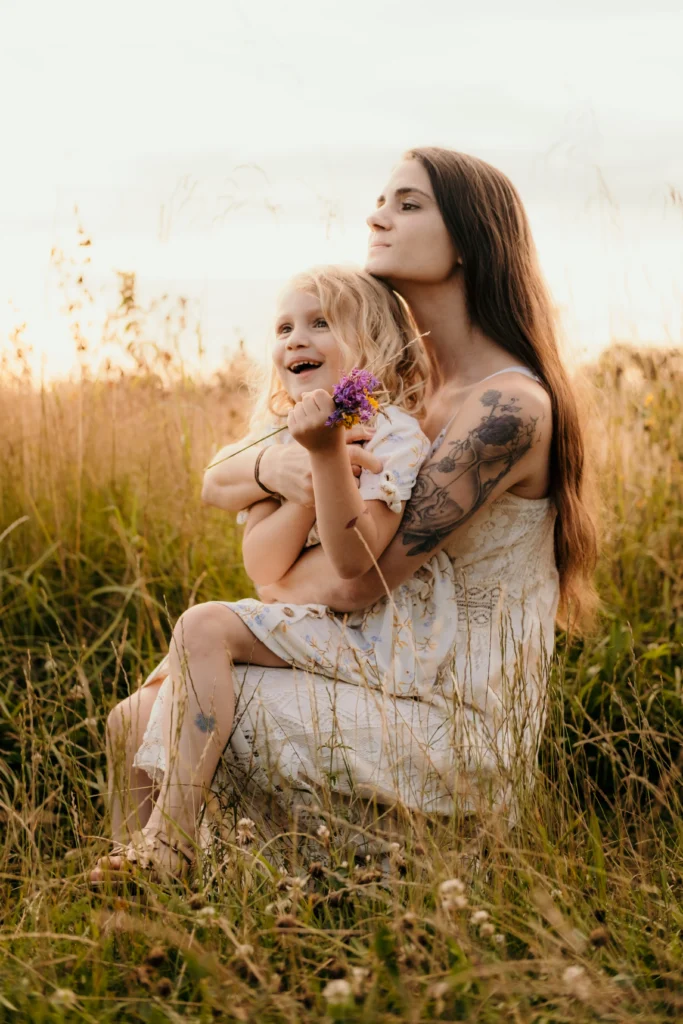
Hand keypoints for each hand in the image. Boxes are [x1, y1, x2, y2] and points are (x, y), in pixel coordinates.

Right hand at [259, 426, 383, 506]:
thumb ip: (347, 435)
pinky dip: (330, 496)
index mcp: (323, 451)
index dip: (370, 460)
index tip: (380, 467)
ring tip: (336, 481)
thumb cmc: (302, 451)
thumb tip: (374, 432)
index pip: (353, 454)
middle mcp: (318, 469)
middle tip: (356, 474)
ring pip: (342, 492)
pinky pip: (328, 502)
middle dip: (356, 476)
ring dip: (345, 487)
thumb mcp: (320, 439)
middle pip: (351, 476)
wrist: (274, 467)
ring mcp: (312, 487)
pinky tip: (325, 491)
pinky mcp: (307, 502)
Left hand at [287, 390, 340, 452]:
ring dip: (303, 409)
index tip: (321, 402)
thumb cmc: (332, 427)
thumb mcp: (334, 412)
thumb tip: (303, 394)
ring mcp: (304, 427)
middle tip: (315, 412)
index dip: (318, 396)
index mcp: (329, 415)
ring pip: (297, 405)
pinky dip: (296, 416)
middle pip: (306, 398)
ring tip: (310, 419)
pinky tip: (304, 423)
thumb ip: (322, 399)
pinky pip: (291, 413)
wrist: (326, 450)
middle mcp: (316, 421)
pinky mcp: (295, 431)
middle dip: (310, 402)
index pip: (318, 393)